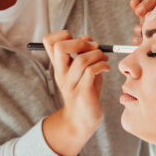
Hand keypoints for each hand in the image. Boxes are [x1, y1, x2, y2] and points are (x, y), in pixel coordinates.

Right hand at [41, 30, 109, 155]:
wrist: (81, 121)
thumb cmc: (84, 93)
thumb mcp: (81, 71)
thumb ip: (83, 54)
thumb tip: (89, 39)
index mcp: (59, 66)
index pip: (49, 41)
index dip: (63, 34)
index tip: (80, 41)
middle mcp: (61, 73)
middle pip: (60, 47)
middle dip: (80, 42)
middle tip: (92, 48)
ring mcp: (71, 84)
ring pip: (82, 59)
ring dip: (98, 55)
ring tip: (104, 59)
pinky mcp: (82, 92)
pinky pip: (92, 72)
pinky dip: (103, 66)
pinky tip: (106, 69)